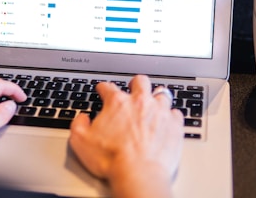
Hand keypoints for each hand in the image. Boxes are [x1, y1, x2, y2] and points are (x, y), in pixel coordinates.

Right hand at [69, 75, 183, 197]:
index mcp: (117, 103)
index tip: (102, 89)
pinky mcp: (174, 125)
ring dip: (156, 97)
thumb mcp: (81, 141)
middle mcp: (140, 102)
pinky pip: (176, 113)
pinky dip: (171, 116)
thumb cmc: (111, 159)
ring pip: (161, 94)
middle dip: (135, 83)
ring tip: (154, 103)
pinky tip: (168, 121)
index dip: (103, 87)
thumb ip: (78, 124)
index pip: (108, 87)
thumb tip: (82, 118)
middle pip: (140, 81)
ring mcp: (160, 112)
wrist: (138, 174)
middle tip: (133, 89)